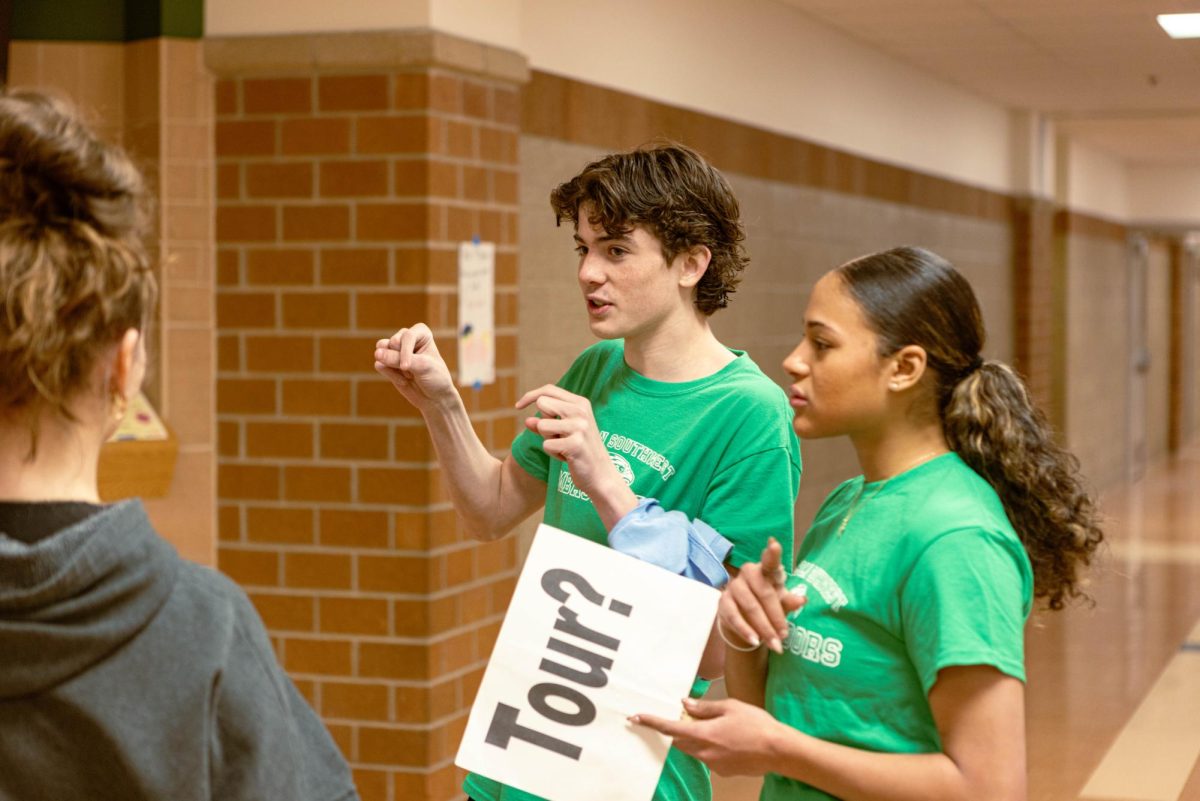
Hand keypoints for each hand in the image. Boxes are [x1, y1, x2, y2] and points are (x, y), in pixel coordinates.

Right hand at [373, 323, 455, 411]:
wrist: (435, 398)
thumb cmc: (435, 378)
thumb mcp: (422, 367)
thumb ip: (399, 359)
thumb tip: (376, 353)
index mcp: (420, 332)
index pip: (407, 336)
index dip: (405, 352)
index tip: (408, 367)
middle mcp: (406, 338)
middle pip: (392, 343)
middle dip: (401, 361)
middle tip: (415, 370)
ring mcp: (395, 351)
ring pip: (381, 351)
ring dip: (393, 366)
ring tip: (408, 374)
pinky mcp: (387, 363)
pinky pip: (379, 365)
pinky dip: (390, 375)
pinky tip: (403, 381)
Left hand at [515, 384, 634, 524]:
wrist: (601, 475)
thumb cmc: (580, 452)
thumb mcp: (563, 433)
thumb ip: (545, 424)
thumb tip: (527, 420)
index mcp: (580, 403)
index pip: (549, 389)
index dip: (530, 396)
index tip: (517, 406)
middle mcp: (581, 411)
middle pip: (543, 404)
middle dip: (542, 422)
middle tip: (557, 436)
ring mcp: (580, 426)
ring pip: (542, 425)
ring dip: (548, 440)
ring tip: (564, 447)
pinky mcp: (576, 444)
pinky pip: (547, 445)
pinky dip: (552, 453)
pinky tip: (567, 457)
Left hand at [631, 697, 781, 776]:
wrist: (779, 750)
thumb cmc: (756, 724)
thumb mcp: (730, 707)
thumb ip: (704, 707)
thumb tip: (684, 705)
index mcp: (703, 734)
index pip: (670, 728)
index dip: (651, 722)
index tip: (636, 717)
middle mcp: (704, 752)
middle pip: (681, 741)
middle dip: (681, 729)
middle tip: (693, 716)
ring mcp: (713, 765)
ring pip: (695, 749)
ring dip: (698, 737)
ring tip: (721, 727)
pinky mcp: (723, 772)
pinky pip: (709, 757)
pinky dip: (712, 747)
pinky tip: (731, 739)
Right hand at [720, 538, 805, 653]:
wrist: (746, 620)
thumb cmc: (768, 605)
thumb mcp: (782, 603)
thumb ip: (790, 601)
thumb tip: (802, 600)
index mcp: (767, 570)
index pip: (770, 562)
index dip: (772, 554)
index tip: (774, 544)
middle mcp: (749, 573)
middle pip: (764, 593)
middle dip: (776, 617)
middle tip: (785, 635)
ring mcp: (734, 586)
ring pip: (750, 606)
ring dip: (763, 628)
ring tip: (775, 644)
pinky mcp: (723, 601)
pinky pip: (733, 616)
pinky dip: (745, 630)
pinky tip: (754, 641)